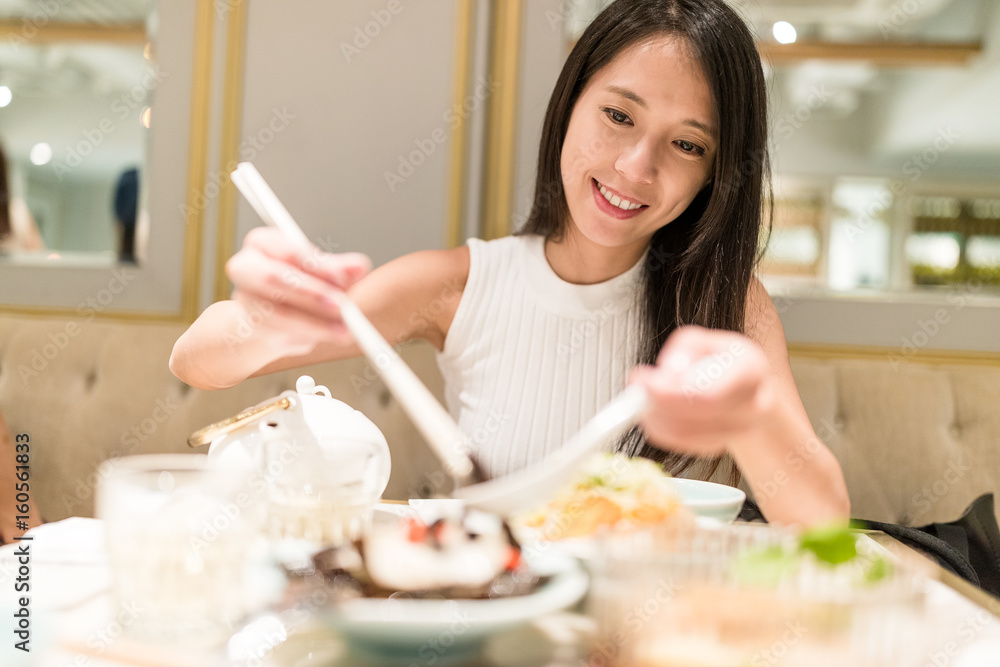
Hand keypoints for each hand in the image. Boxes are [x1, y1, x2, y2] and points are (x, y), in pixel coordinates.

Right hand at [224, 227, 370, 354]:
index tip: (347, 278)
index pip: (290, 250)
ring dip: (315, 322)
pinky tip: (332, 334)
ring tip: (344, 329)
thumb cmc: (299, 288)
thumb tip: (359, 266)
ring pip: (277, 311)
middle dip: (311, 293)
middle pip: (273, 277)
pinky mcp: (248, 325)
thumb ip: (339, 270)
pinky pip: (279, 332)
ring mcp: (243, 297)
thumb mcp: (322, 275)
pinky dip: (310, 334)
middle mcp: (245, 266)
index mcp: (264, 242)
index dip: (319, 265)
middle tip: (342, 306)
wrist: (268, 321)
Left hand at [629, 325, 775, 456]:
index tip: (642, 380)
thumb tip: (669, 371)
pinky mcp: (717, 446)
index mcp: (750, 372)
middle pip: (695, 417)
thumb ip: (685, 348)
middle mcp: (752, 406)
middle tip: (635, 387)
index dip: (670, 392)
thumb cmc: (723, 360)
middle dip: (657, 403)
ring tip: (642, 396)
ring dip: (653, 416)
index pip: (709, 393)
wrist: (748, 388)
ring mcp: (738, 432)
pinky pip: (679, 443)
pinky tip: (654, 411)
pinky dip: (659, 428)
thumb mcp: (705, 340)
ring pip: (683, 433)